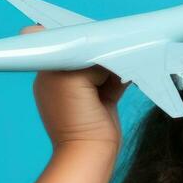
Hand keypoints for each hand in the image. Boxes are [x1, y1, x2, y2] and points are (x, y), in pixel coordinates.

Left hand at [23, 24, 128, 153]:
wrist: (90, 151)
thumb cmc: (74, 116)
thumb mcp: (73, 78)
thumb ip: (88, 57)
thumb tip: (109, 48)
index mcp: (48, 70)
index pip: (59, 40)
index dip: (76, 33)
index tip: (91, 31)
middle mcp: (64, 77)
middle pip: (85, 49)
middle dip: (99, 44)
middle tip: (112, 40)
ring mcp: (84, 88)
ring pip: (102, 62)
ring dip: (115, 58)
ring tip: (125, 53)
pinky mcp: (104, 97)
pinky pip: (115, 77)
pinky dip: (124, 72)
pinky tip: (133, 67)